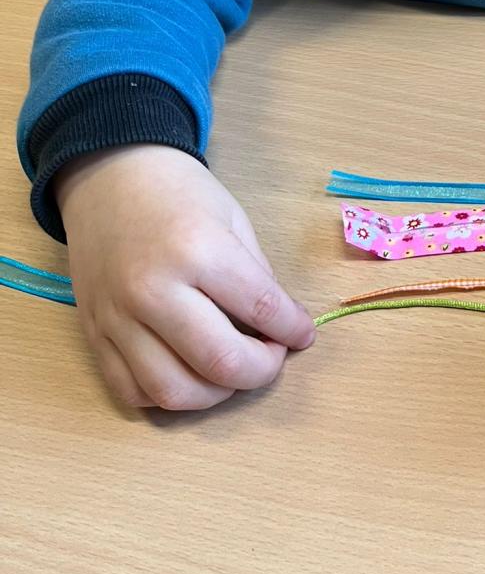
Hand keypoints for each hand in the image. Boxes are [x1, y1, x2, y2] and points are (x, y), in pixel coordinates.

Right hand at [55, 145, 316, 411]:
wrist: (109, 176)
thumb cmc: (179, 193)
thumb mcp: (233, 219)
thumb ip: (257, 277)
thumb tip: (280, 327)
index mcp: (198, 250)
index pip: (262, 309)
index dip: (293, 330)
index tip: (303, 335)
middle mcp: (154, 290)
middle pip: (220, 362)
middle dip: (262, 370)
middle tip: (273, 356)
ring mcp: (118, 318)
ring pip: (174, 392)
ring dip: (217, 395)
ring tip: (232, 369)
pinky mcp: (93, 336)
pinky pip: (132, 392)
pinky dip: (167, 396)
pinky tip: (188, 372)